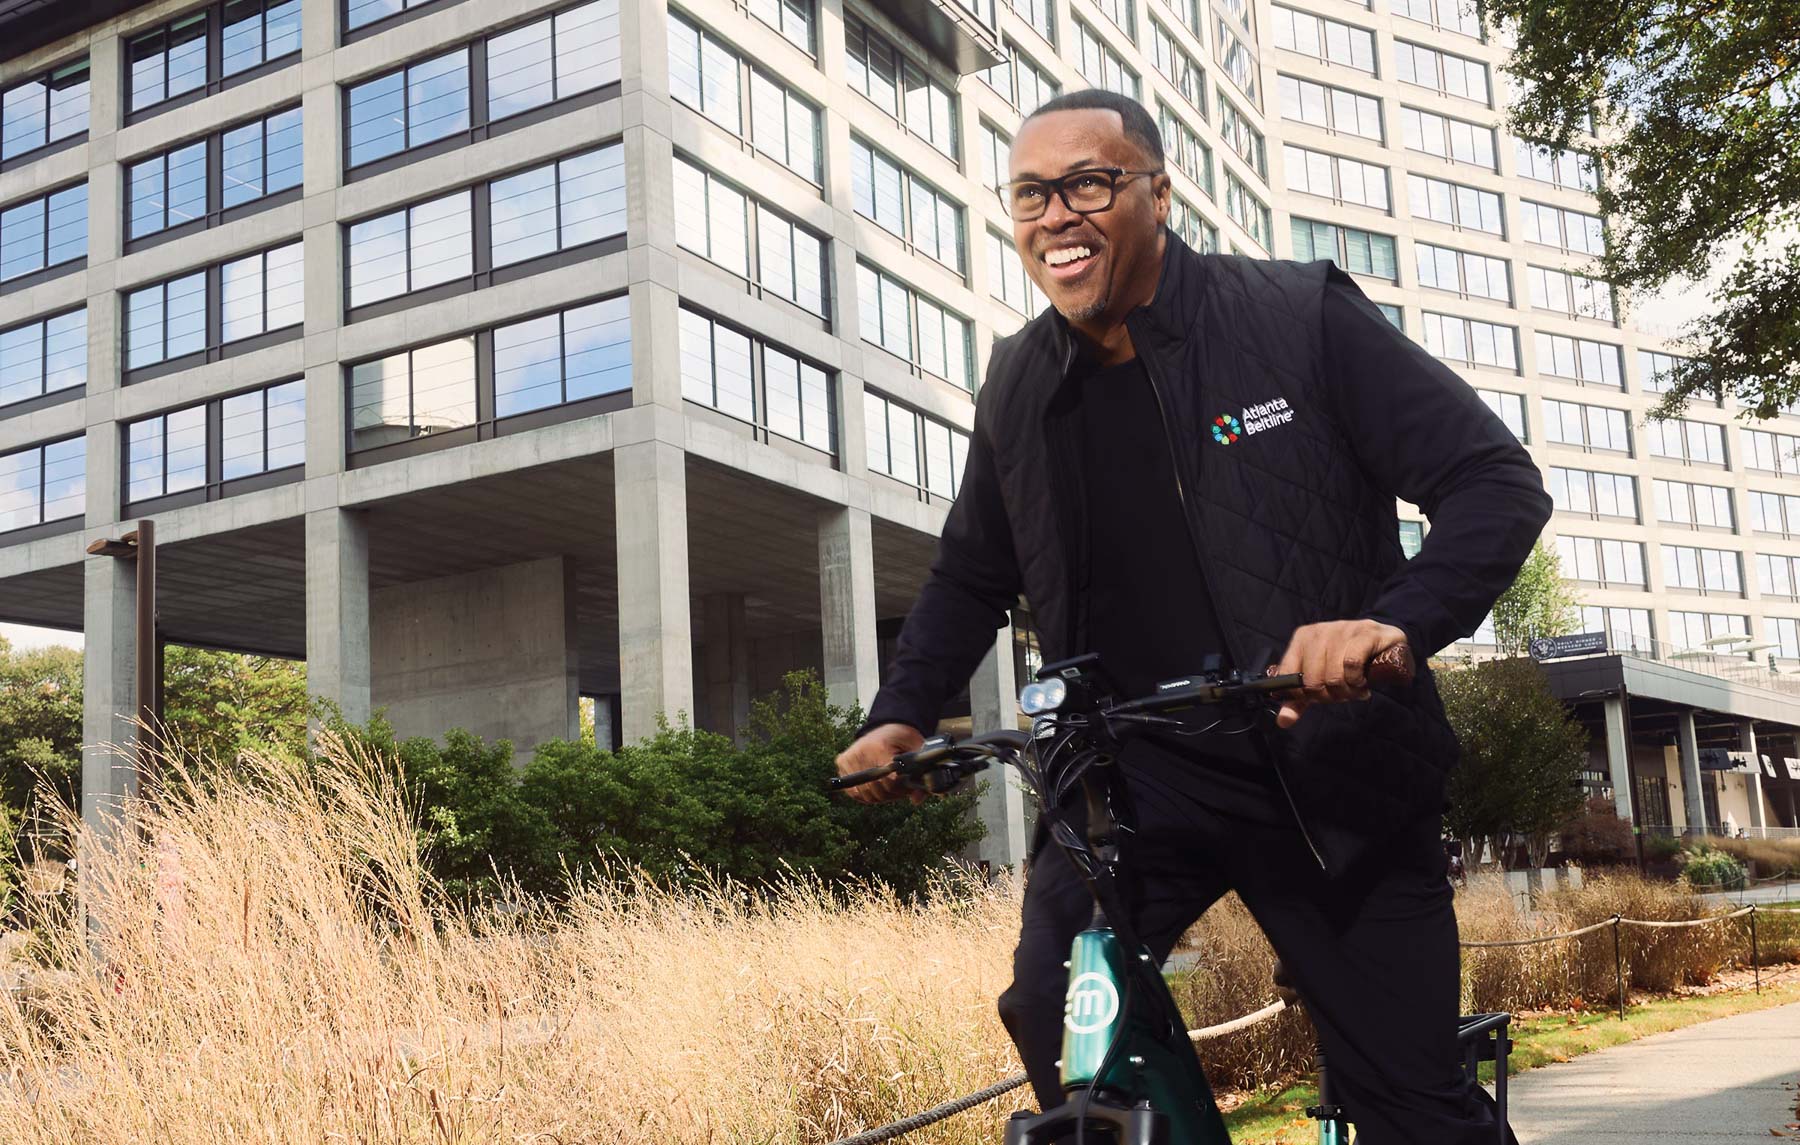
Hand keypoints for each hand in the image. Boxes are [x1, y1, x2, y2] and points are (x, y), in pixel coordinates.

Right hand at [834, 723, 927, 804]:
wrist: (886, 726)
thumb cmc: (903, 738)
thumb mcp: (917, 750)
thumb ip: (920, 773)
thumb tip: (916, 800)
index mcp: (879, 747)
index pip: (888, 781)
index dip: (900, 788)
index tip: (909, 785)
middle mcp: (860, 752)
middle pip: (875, 790)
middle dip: (892, 794)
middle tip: (902, 788)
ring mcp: (848, 758)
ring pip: (864, 794)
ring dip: (880, 796)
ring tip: (891, 787)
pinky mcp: (842, 763)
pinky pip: (853, 792)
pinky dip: (867, 794)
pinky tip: (878, 787)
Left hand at [1271, 619, 1410, 729]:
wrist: (1386, 641)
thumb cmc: (1349, 662)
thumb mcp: (1321, 679)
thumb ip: (1300, 700)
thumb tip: (1284, 721)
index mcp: (1302, 638)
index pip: (1288, 675)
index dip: (1304, 695)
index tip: (1319, 699)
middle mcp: (1319, 631)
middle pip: (1312, 679)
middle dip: (1329, 696)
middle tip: (1342, 695)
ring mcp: (1342, 629)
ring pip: (1333, 674)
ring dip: (1346, 691)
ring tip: (1354, 689)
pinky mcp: (1365, 632)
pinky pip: (1352, 664)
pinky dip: (1356, 679)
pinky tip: (1361, 681)